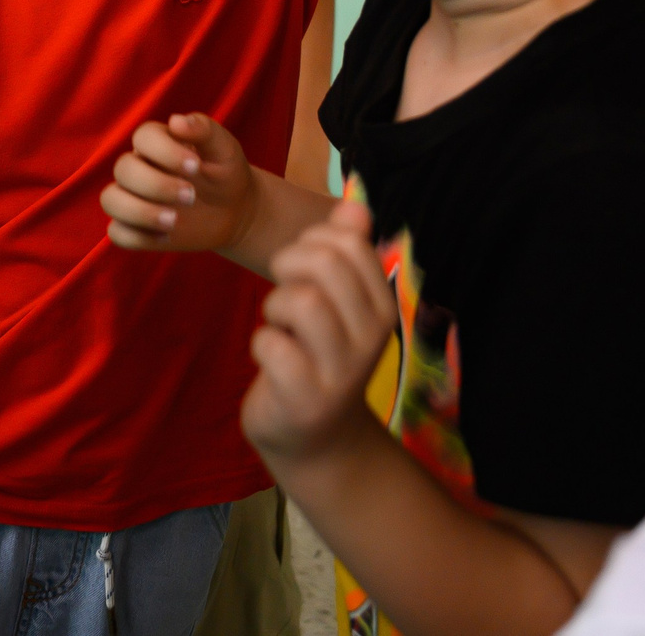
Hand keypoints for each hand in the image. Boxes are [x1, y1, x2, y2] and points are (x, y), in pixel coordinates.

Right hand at [102, 112, 258, 252]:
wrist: (235, 209)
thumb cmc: (226, 171)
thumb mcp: (224, 148)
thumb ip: (203, 129)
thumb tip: (176, 121)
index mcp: (157, 141)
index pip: (143, 137)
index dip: (165, 151)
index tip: (197, 166)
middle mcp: (139, 167)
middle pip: (123, 169)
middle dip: (157, 185)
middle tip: (192, 196)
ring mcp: (134, 198)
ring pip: (110, 200)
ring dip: (139, 212)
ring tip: (174, 221)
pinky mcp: (136, 227)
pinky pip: (117, 232)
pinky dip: (137, 236)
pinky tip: (167, 236)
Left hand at [241, 194, 397, 461]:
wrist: (317, 439)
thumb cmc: (319, 354)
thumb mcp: (338, 302)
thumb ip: (345, 252)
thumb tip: (356, 204)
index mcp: (382, 305)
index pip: (349, 243)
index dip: (310, 243)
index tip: (301, 270)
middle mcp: (373, 336)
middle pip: (325, 264)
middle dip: (289, 267)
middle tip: (284, 294)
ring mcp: (343, 370)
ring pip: (301, 301)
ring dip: (275, 306)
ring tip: (280, 328)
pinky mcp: (308, 398)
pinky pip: (272, 345)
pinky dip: (262, 343)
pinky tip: (272, 359)